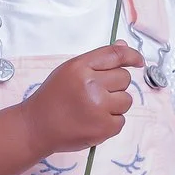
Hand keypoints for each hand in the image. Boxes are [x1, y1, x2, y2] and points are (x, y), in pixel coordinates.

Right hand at [21, 43, 142, 155]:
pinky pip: (121, 120)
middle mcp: (90, 84)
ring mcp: (98, 107)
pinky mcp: (104, 127)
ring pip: (126, 100)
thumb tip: (124, 47)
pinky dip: (110, 123)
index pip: (115, 54)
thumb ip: (97, 61)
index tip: (138, 62)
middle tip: (96, 95)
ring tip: (93, 110)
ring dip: (114, 105)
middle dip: (115, 86)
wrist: (36, 126)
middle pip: (124, 78)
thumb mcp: (69, 71)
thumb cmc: (52, 98)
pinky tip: (93, 122)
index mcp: (80, 67)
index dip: (132, 56)